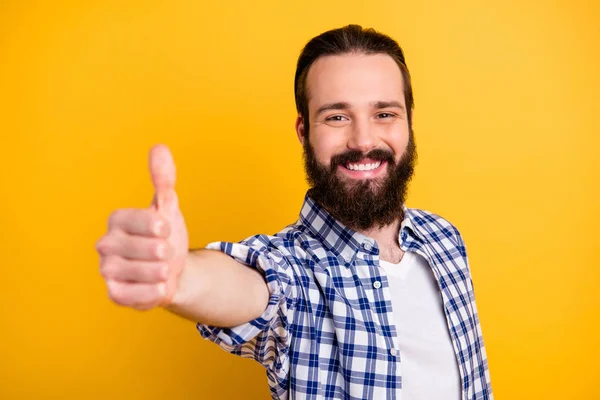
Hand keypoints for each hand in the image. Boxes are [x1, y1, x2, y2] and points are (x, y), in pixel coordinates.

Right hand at [96, 144, 188, 309]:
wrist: (172, 271)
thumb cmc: (166, 236)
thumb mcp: (168, 206)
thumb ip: (163, 179)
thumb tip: (159, 148)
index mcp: (117, 219)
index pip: (140, 220)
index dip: (160, 226)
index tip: (166, 229)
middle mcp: (106, 243)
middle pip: (149, 248)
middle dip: (167, 251)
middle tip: (165, 252)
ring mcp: (107, 270)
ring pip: (146, 272)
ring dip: (163, 271)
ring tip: (163, 268)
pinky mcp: (114, 294)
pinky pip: (139, 295)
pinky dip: (155, 292)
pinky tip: (158, 285)